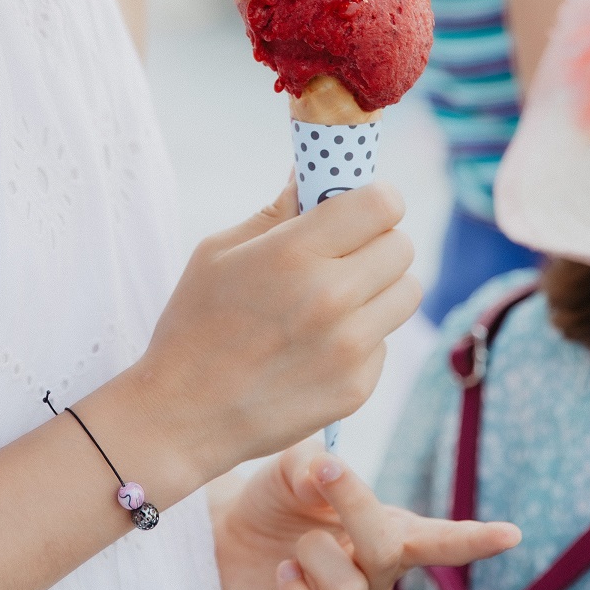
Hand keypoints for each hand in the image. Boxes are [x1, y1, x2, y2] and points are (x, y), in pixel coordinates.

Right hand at [131, 181, 419, 481]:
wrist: (182, 415)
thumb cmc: (194, 326)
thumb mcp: (219, 252)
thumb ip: (277, 211)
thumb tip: (313, 174)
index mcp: (295, 254)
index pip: (382, 204)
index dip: (375, 199)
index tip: (359, 208)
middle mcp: (332, 298)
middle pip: (402, 246)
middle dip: (377, 242)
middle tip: (345, 254)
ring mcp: (350, 348)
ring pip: (406, 293)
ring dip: (379, 288)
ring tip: (337, 299)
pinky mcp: (358, 387)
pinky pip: (384, 342)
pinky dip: (362, 338)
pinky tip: (318, 347)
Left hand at [216, 443, 518, 589]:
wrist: (227, 534)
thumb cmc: (276, 501)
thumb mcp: (291, 470)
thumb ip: (312, 461)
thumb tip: (327, 470)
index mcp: (389, 533)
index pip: (438, 538)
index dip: (474, 539)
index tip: (510, 534)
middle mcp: (378, 577)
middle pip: (386, 551)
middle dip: (355, 506)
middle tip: (325, 470)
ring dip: (313, 553)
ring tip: (295, 547)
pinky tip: (285, 576)